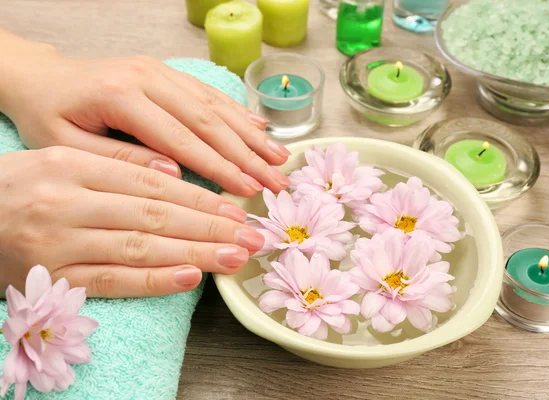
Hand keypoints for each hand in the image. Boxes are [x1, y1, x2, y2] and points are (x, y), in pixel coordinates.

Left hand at [0, 30, 289, 196]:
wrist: (39, 78)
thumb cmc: (49, 115)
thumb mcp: (68, 147)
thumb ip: (121, 159)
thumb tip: (174, 173)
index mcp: (121, 96)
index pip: (181, 138)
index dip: (219, 167)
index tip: (249, 190)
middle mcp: (146, 76)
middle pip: (208, 120)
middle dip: (247, 154)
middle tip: (277, 181)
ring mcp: (159, 71)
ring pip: (214, 104)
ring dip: (251, 134)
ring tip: (280, 159)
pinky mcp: (165, 73)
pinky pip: (208, 93)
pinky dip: (237, 112)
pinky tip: (260, 129)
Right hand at [0, 147, 264, 297]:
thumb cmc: (19, 184)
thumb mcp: (60, 157)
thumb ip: (115, 163)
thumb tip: (174, 172)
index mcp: (70, 165)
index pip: (151, 182)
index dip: (200, 196)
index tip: (238, 207)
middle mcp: (65, 202)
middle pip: (154, 214)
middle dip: (210, 226)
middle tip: (252, 235)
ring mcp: (58, 243)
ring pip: (140, 247)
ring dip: (194, 253)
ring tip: (235, 256)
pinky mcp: (52, 279)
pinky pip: (112, 281)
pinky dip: (154, 280)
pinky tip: (190, 278)